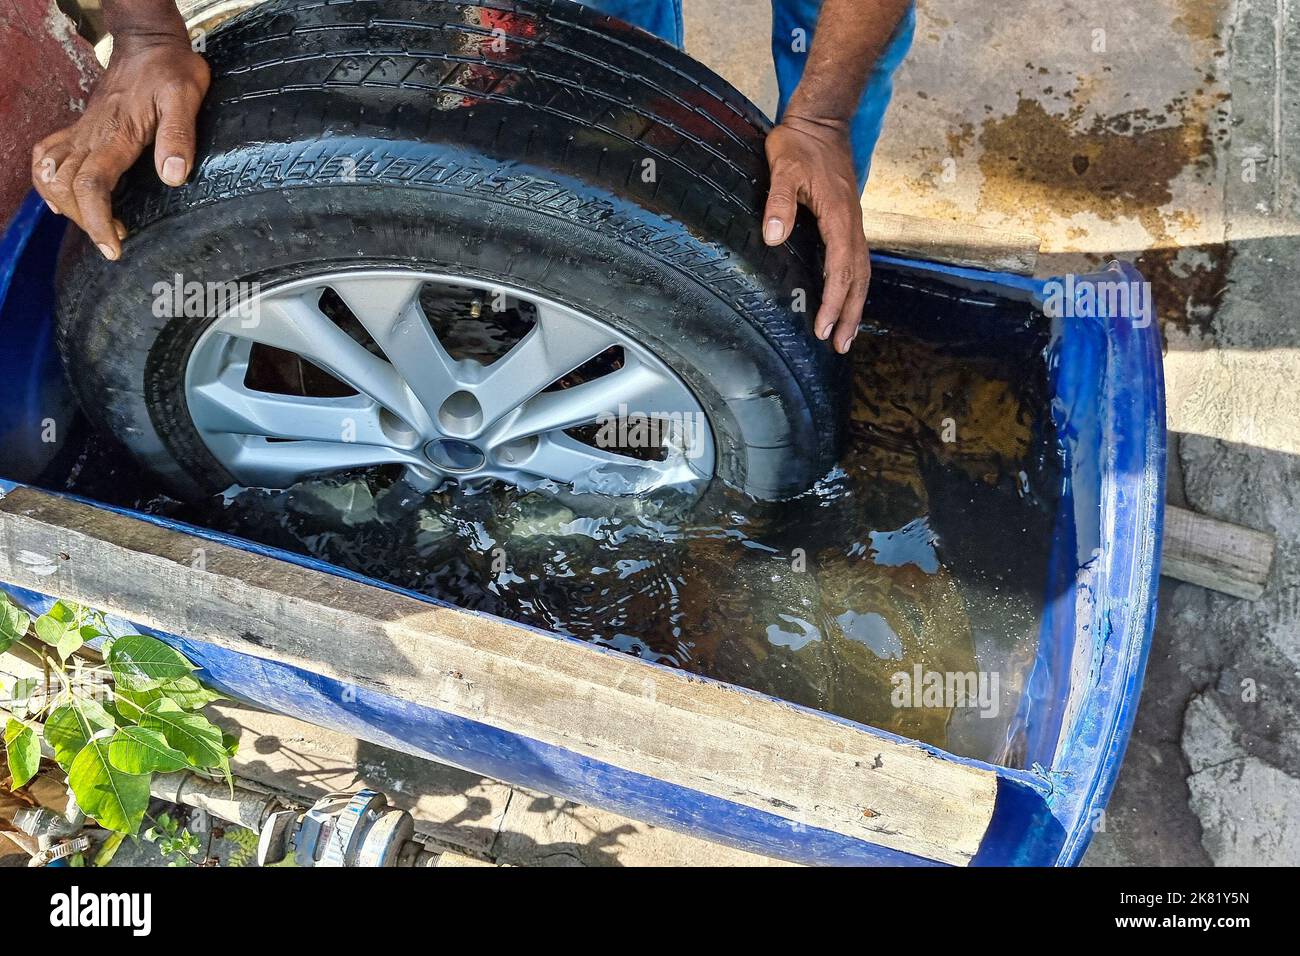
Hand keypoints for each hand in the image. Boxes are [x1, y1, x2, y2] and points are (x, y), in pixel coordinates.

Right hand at [31, 34, 208, 260]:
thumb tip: (174, 177)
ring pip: (50, 174)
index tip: (113, 248)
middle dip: (84, 221)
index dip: (97, 222)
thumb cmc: (172, 70)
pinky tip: (62, 200)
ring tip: (96, 225)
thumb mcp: (186, 97)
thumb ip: (179, 136)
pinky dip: (46, 181)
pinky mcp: (81, 127)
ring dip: (65, 206)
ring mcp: (82, 131)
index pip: (92, 186)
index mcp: (116, 135)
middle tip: (114, 241)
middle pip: (65, 187)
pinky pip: (47, 154)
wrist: (150, 43)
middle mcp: (91, 136)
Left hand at [762, 114, 869, 353]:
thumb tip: (773, 237)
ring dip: (854, 304)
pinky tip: (844, 300)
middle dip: (850, 313)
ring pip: (861, 271)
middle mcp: (853, 223)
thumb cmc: (800, 143)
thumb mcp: (783, 167)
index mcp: (840, 216)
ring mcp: (853, 222)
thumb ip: (779, 202)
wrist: (821, 121)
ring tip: (845, 335)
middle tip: (840, 345)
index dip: (834, 301)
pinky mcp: (847, 220)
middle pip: (858, 278)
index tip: (824, 327)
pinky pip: (855, 260)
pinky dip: (853, 286)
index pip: (841, 268)